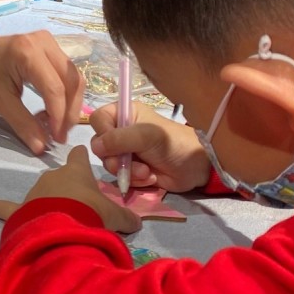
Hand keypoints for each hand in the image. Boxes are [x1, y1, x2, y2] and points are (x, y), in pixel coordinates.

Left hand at [0, 28, 83, 152]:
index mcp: (27, 52)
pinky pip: (66, 72)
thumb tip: (42, 148)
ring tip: (56, 125)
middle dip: (69, 112)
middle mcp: (43, 42)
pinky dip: (64, 93)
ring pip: (73, 77)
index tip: (57, 139)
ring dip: (70, 103)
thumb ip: (23, 124)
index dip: (59, 117)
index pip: (55, 89)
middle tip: (60, 135)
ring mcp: (48, 41)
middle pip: (71, 81)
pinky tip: (52, 110)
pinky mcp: (50, 46)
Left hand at [0, 145, 141, 231]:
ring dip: (48, 204)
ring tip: (58, 221)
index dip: (82, 156)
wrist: (65, 229)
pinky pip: (6, 208)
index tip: (82, 153)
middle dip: (68, 190)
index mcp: (76, 172)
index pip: (79, 156)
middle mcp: (53, 177)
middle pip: (60, 178)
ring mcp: (35, 192)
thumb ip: (126, 218)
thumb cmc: (91, 214)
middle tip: (79, 208)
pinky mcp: (20, 210)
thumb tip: (138, 222)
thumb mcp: (116, 217)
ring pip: (41, 194)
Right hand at [89, 102, 209, 191]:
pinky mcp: (132, 169)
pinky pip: (120, 176)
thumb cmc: (174, 143)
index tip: (113, 144)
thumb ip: (120, 138)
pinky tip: (150, 177)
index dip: (102, 132)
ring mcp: (126, 151)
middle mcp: (122, 131)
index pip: (98, 119)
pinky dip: (134, 180)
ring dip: (127, 171)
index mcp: (125, 114)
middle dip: (115, 158)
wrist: (196, 168)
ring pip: (109, 163)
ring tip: (146, 172)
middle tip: (129, 163)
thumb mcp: (147, 136)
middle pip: (100, 145)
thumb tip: (96, 146)